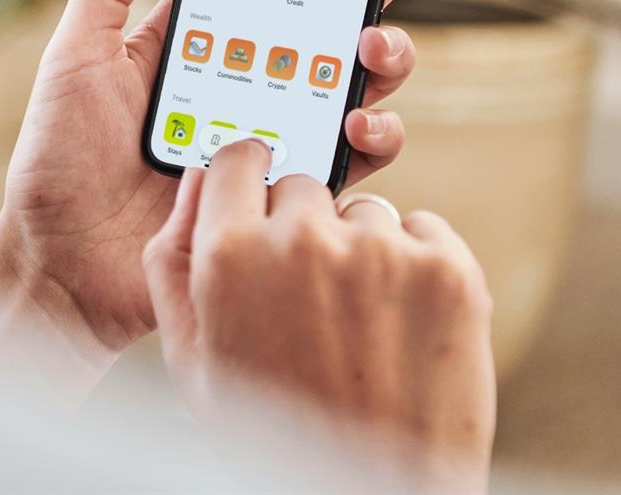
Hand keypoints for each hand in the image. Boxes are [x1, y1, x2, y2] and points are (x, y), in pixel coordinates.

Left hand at [0, 0, 437, 392]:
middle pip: (332, 25)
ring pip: (355, 87)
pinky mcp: (286, 196)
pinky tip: (357, 125)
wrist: (62, 265)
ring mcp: (273, 140)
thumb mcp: (74, 55)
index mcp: (203, 44)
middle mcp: (249, 85)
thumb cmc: (58, 161)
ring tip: (372, 48)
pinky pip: (348, 163)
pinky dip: (370, 139)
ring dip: (384, 58)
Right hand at [143, 140, 494, 491]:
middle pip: (301, 186)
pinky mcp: (447, 268)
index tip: (261, 199)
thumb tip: (193, 181)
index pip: (237, 159)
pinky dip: (416, 265)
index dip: (249, 179)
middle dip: (302, 227)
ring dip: (361, 251)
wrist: (376, 494)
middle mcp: (303, 241)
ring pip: (364, 212)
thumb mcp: (194, 362)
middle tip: (309, 299)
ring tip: (359, 328)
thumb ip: (173, 263)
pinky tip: (401, 326)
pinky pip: (423, 230)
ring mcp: (382, 251)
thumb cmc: (277, 434)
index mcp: (229, 258)